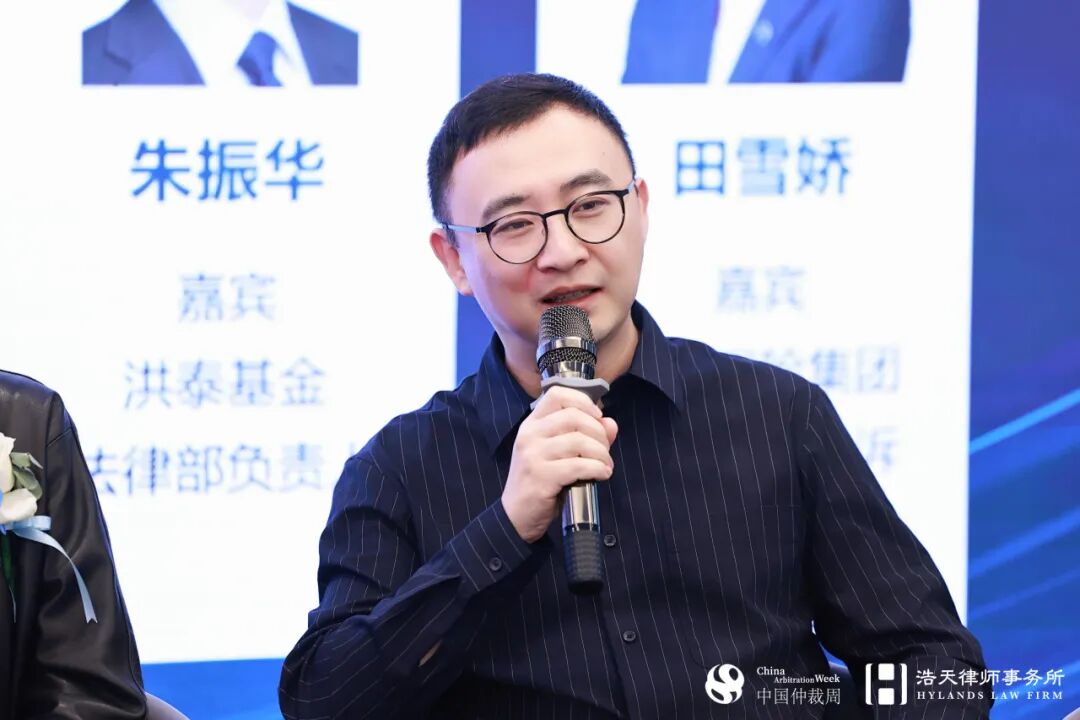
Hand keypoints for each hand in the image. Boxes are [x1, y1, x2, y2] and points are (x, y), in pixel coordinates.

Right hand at [502, 386, 617, 542]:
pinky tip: (602, 475)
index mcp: (532, 424)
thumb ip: (585, 436)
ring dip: (601, 454)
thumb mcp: (559, 455)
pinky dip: (597, 469)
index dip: (583, 401)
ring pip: (579, 441)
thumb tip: (611, 423)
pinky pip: (578, 466)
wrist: (516, 516)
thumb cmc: (540, 482)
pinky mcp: (541, 477)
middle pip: (573, 417)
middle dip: (598, 433)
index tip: (598, 416)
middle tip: (605, 450)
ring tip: (606, 465)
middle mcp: (530, 435)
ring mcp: (533, 455)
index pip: (557, 394)